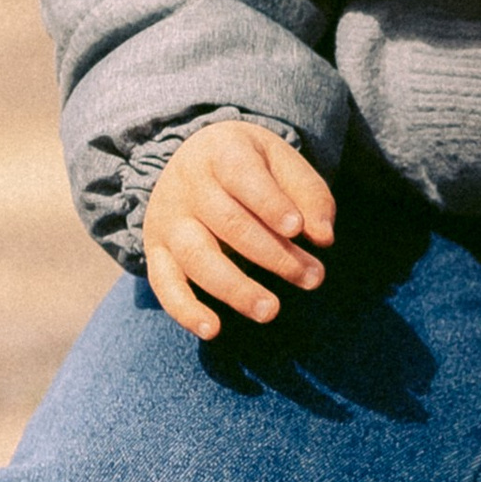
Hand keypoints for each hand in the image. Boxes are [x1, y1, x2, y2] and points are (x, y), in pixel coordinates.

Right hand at [141, 122, 334, 339]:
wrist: (194, 159)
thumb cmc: (251, 165)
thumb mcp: (282, 161)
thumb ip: (309, 194)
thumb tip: (324, 237)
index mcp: (221, 151)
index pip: (243, 177)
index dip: (270, 203)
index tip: (296, 228)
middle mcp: (187, 185)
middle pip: (229, 223)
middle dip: (274, 255)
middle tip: (314, 278)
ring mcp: (167, 220)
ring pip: (197, 256)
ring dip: (235, 288)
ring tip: (271, 310)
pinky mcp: (156, 251)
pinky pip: (164, 284)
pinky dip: (185, 310)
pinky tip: (213, 330)